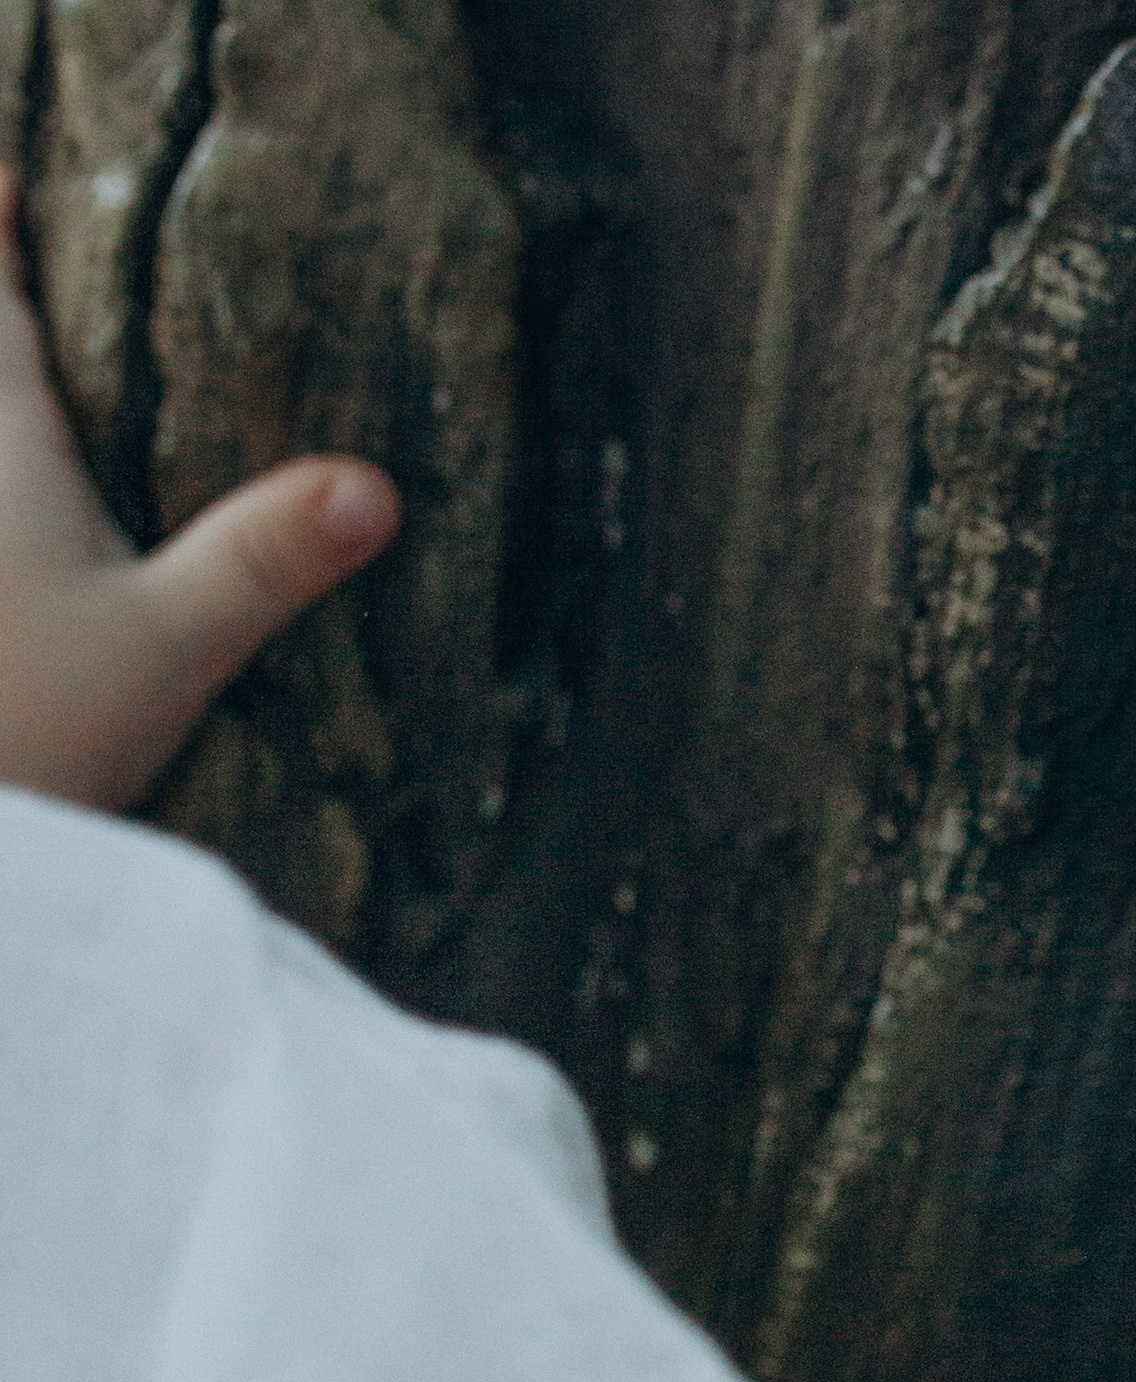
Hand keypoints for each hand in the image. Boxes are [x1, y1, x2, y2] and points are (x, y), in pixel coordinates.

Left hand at [0, 169, 399, 809]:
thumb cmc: (33, 726)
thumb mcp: (169, 645)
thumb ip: (265, 559)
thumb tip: (376, 489)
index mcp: (0, 445)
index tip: (4, 178)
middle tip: (12, 268)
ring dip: (2, 430)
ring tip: (30, 424)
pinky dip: (6, 530)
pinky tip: (30, 566)